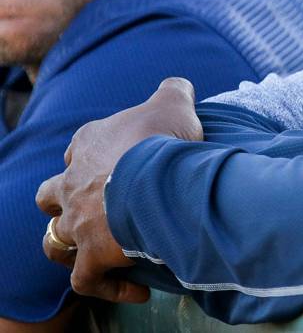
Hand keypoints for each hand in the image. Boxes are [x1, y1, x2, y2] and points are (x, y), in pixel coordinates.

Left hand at [35, 78, 201, 302]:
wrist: (157, 180)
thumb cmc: (162, 140)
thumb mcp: (173, 102)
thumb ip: (173, 90)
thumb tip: (178, 84)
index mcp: (89, 143)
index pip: (78, 147)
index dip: (92, 155)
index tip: (121, 159)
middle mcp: (73, 181)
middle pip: (51, 194)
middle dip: (64, 200)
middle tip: (97, 206)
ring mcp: (76, 220)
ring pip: (55, 239)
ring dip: (74, 244)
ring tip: (102, 249)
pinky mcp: (89, 255)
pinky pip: (86, 278)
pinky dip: (107, 285)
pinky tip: (135, 290)